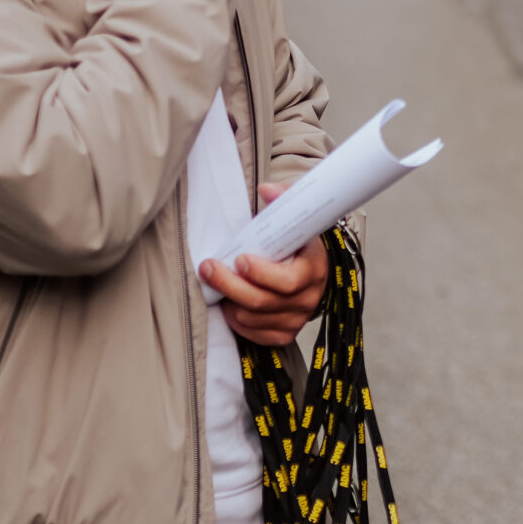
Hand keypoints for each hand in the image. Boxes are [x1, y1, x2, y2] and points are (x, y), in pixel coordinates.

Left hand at [201, 182, 326, 344]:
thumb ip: (283, 200)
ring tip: (217, 282)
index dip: (261, 274)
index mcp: (314, 269)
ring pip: (251, 318)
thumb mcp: (296, 219)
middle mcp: (308, 298)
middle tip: (208, 268)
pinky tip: (229, 302)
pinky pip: (252, 333)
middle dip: (229, 285)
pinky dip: (235, 320)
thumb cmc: (297, 244)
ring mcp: (296, 319)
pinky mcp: (283, 334)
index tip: (239, 258)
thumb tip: (266, 189)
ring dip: (228, 301)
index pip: (288, 281)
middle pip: (261, 301)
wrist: (310, 272)